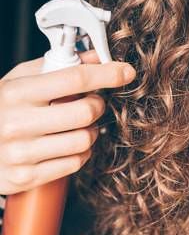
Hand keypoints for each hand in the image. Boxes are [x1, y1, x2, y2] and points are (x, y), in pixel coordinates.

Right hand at [0, 50, 135, 194]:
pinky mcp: (26, 177)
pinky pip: (75, 163)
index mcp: (17, 92)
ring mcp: (21, 153)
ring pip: (85, 140)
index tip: (125, 72)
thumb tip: (94, 57)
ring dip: (91, 131)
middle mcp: (17, 123)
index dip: (107, 74)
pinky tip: (69, 145)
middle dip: (98, 105)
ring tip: (78, 126)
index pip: (74, 78)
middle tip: (92, 103)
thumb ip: (55, 67)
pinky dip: (81, 153)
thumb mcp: (18, 81)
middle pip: (86, 112)